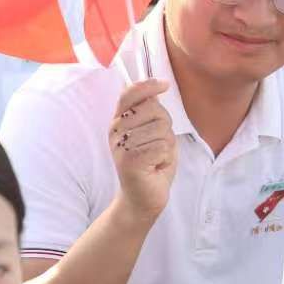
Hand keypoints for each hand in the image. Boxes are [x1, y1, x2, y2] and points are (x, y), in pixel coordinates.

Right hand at [109, 78, 176, 220]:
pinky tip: (156, 168)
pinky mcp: (130, 162)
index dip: (147, 86)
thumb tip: (156, 90)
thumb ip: (152, 113)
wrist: (143, 198)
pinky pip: (161, 147)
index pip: (130, 94)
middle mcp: (116, 131)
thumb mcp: (153, 133)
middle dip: (166, 126)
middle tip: (158, 145)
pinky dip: (165, 158)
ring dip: (167, 145)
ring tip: (156, 158)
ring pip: (161, 129)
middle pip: (154, 110)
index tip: (164, 85)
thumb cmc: (151, 164)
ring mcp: (121, 146)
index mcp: (119, 121)